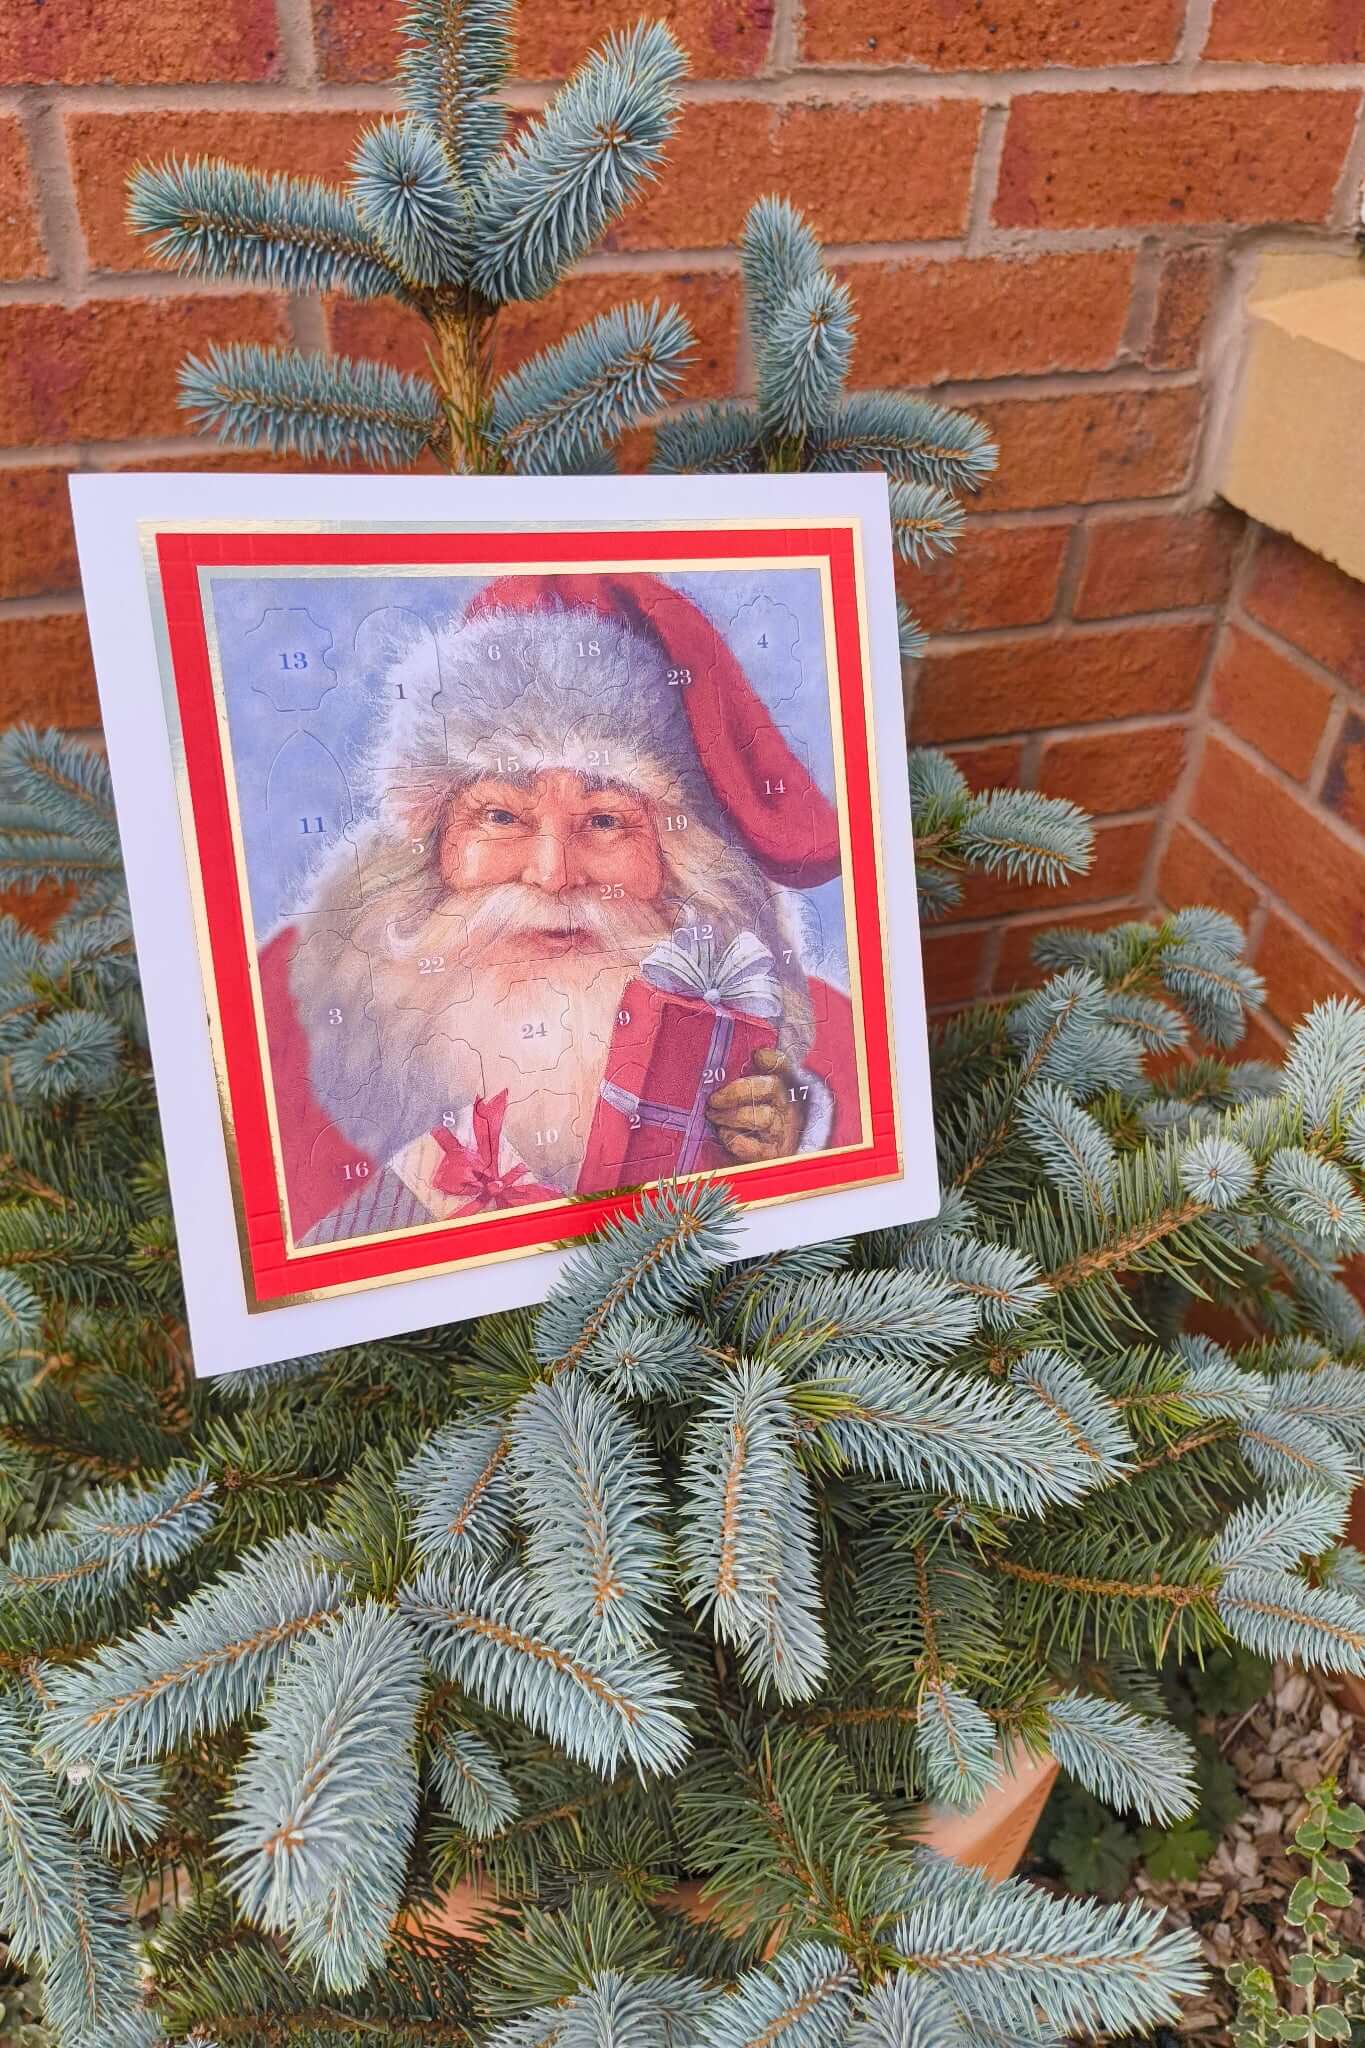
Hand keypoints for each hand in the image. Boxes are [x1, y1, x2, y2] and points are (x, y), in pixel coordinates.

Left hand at [705, 1046, 804, 1162]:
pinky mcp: (772, 1154)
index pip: (782, 1066)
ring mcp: (781, 1130)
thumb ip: (746, 1080)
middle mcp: (787, 1106)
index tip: (758, 1055)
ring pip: (762, 1117)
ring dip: (732, 1116)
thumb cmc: (751, 1121)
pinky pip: (754, 1146)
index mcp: (783, 1087)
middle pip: (770, 1088)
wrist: (765, 1159)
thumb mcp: (751, 1097)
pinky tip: (724, 1134)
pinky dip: (735, 1139)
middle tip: (714, 1099)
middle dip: (737, 1091)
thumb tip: (748, 1058)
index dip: (773, 1059)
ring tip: (714, 1116)